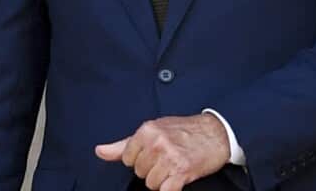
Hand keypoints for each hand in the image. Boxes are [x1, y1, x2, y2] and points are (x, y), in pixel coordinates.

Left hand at [94, 113, 229, 190]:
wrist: (215, 133)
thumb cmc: (184, 130)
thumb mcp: (153, 130)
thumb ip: (123, 144)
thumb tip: (100, 151)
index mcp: (146, 130)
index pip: (127, 159)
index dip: (140, 160)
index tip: (153, 154)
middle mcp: (156, 143)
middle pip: (140, 173)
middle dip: (152, 170)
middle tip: (167, 159)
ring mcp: (169, 158)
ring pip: (151, 184)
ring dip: (163, 180)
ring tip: (173, 167)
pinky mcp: (182, 172)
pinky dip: (170, 188)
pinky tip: (177, 179)